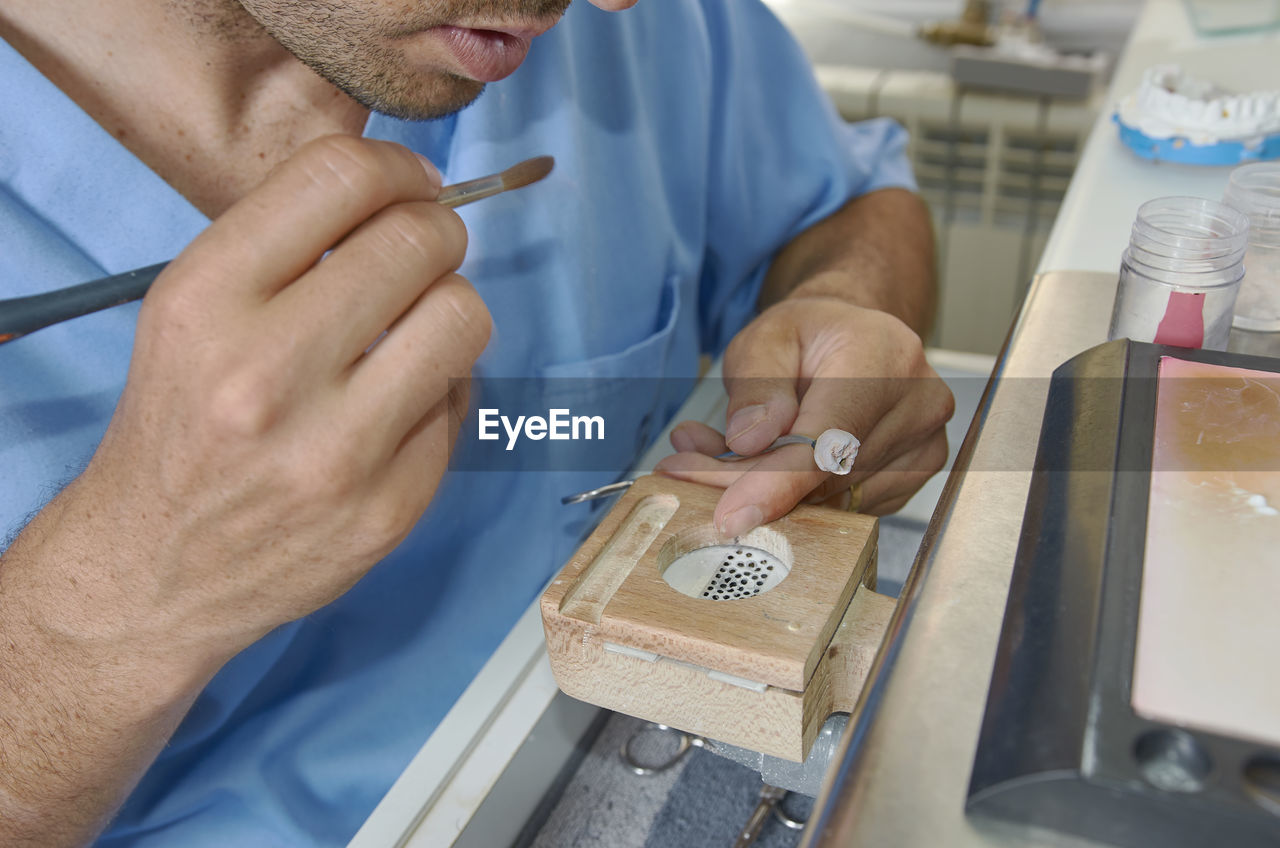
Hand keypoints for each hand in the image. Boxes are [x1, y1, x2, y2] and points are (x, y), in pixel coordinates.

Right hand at [21, 136, 489, 674]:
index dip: (398, 167)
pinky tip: (398, 406)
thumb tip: (405, 192)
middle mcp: (266, 374)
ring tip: (419, 324)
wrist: (155, 568)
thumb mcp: (192, 311)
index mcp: (206, 303)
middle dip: (437, 232)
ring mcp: (334, 451)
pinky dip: (441, 389)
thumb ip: (286, 242)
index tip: (413, 184)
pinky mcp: (388, 509)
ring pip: (462, 317)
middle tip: (425, 252)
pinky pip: (460, 402)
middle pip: (418, 242)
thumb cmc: (182, 425)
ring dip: (453, 305)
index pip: (338, 179)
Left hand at [654, 297, 952, 534]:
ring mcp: (924, 445)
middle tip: (686, 467)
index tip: (731, 515)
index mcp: (884, 356)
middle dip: (749, 482)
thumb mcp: (765, 337)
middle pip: (825, 476)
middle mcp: (918, 403)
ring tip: (720, 454)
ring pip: (833, 499)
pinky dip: (799, 498)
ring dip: (770, 491)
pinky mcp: (914, 476)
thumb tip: (750, 442)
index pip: (830, 438)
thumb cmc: (809, 335)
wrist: (855, 339)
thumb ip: (756, 386)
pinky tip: (768, 468)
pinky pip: (847, 507)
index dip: (777, 482)